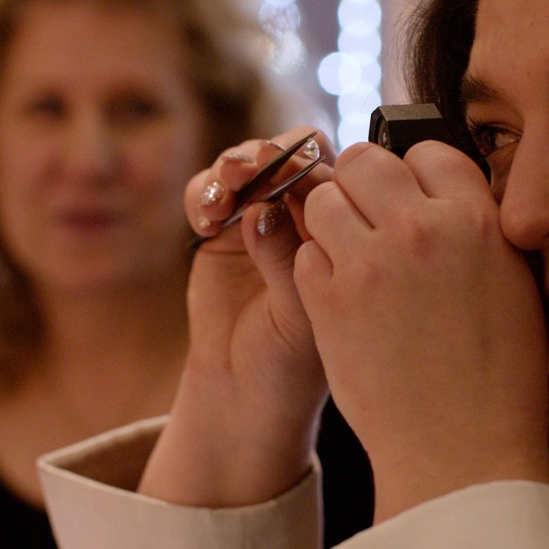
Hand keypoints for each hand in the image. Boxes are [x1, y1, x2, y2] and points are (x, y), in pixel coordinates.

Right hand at [139, 127, 338, 507]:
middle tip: (254, 166)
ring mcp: (259, 218)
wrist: (249, 392)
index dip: (311, 164)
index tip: (293, 170)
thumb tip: (265, 209)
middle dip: (269, 155)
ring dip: (233, 167)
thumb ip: (287, 262)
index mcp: (347, 228)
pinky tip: (204, 216)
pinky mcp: (218, 231)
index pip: (335, 174)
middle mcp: (305, 215)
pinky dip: (202, 193)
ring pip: (246, 166)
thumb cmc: (296, 361)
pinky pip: (207, 193)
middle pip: (290, 155)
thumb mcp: (304, 314)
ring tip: (224, 190)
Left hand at [294, 140, 548, 519]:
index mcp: (477, 219)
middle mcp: (420, 228)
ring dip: (331, 223)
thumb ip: (480, 230)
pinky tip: (341, 299)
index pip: (428, 152)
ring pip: (322, 199)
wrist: (460, 450)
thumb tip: (449, 197)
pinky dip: (316, 269)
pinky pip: (303, 252)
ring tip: (351, 260)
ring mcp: (369, 261)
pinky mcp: (326, 299)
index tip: (413, 203)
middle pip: (364, 160)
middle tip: (367, 220)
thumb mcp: (515, 286)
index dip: (416, 175)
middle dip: (361, 183)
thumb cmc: (498, 378)